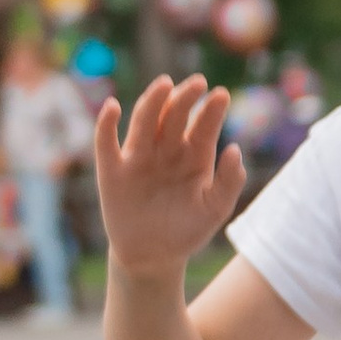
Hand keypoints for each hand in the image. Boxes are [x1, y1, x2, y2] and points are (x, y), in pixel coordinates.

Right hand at [96, 74, 246, 273]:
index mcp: (194, 154)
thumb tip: (234, 149)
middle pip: (175, 115)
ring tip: (164, 85)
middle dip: (185, 98)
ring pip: (145, 121)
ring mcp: (139, 156)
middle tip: (197, 83)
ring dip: (153, 101)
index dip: (212, 110)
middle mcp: (167, 149)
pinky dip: (106, 124)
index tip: (221, 95)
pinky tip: (112, 107)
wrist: (153, 257)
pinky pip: (106, 143)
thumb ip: (229, 181)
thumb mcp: (215, 209)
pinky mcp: (112, 170)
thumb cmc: (187, 230)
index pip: (203, 125)